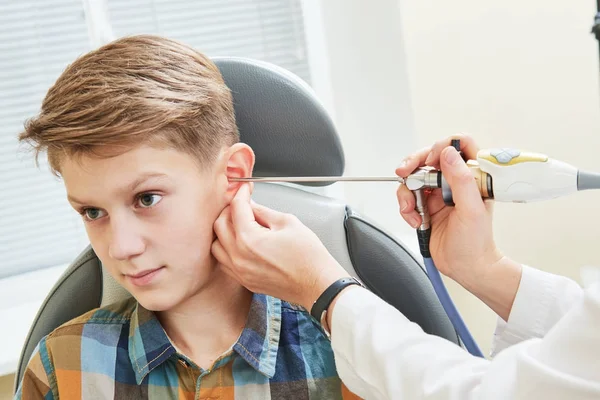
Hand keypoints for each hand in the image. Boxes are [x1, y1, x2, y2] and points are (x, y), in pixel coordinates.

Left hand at [211, 184, 349, 309]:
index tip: (246, 190)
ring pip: (216, 245)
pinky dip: (226, 249)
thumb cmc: (309, 257)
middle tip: (243, 204)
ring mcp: (240, 272)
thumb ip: (264, 212)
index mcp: (250, 240)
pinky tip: (239, 243)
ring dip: (224, 231)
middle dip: (230, 210)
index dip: (241, 194)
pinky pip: (224, 262)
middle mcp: (239, 257)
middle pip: (220, 225)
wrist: (317, 284)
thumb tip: (251, 205)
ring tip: (239, 224)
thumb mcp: (288, 223)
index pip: (236, 208)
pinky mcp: (244, 281)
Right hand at [396, 134, 503, 287]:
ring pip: (414, 177)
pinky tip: (415, 220)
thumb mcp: (471, 209)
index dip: (444, 146)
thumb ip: (461, 179)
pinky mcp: (426, 205)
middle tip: (404, 172)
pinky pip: (408, 196)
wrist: (465, 267)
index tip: (432, 160)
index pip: (461, 145)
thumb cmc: (476, 243)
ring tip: (411, 210)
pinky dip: (406, 208)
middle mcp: (455, 181)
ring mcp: (439, 193)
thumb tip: (448, 153)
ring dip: (407, 192)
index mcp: (473, 176)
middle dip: (414, 164)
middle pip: (430, 157)